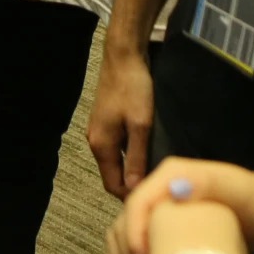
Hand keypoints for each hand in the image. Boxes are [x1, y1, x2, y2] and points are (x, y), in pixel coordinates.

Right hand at [86, 44, 154, 197]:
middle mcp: (96, 140)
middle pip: (113, 174)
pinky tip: (148, 150)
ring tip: (155, 171)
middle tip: (157, 187)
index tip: (152, 197)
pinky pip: (118, 147)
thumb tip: (134, 187)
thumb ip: (136, 157)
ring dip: (132, 168)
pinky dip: (130, 154)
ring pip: (116, 161)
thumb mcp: (140, 124)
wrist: (123, 56)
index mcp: (101, 145)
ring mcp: (101, 130)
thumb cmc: (132, 87)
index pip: (112, 185)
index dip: (131, 195)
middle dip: (132, 184)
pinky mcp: (108, 121)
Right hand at [103, 159, 253, 253]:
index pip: (137, 204)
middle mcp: (159, 190)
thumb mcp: (236, 188)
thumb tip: (173, 187)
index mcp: (169, 175)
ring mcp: (159, 211)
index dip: (134, 233)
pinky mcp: (163, 229)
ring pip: (125, 234)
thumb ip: (207, 183)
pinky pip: (134, 245)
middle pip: (126, 220)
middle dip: (125, 251)